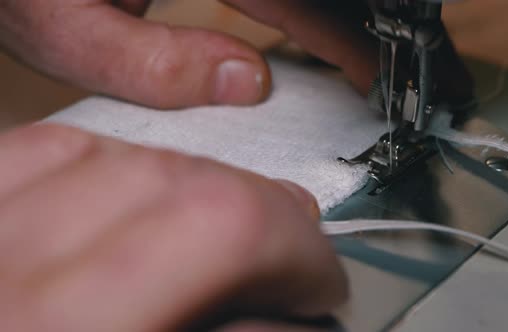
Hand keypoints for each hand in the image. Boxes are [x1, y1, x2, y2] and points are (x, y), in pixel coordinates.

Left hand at [0, 0, 377, 107]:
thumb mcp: (61, 26)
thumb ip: (149, 63)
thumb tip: (246, 84)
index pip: (299, 3)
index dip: (348, 44)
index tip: (374, 79)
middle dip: (353, 26)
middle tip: (375, 71)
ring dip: (330, 18)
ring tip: (353, 56)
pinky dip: (297, 11)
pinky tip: (305, 30)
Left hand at [0, 124, 346, 330]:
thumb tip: (293, 319)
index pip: (224, 232)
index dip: (299, 253)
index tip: (320, 285)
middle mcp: (5, 288)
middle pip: (179, 187)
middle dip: (263, 217)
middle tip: (291, 258)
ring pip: (114, 155)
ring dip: (192, 186)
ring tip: (223, 224)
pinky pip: (38, 152)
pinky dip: (108, 165)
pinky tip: (137, 192)